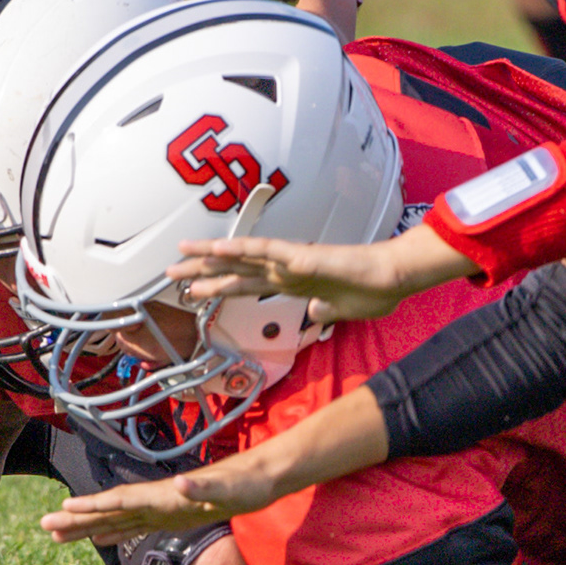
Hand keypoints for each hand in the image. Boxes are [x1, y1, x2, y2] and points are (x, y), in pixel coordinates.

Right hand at [39, 461, 283, 542]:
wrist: (261, 479)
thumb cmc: (246, 484)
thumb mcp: (229, 489)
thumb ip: (204, 489)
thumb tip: (180, 484)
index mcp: (165, 494)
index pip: (121, 500)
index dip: (92, 506)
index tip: (64, 510)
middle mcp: (158, 499)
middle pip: (109, 509)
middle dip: (77, 518)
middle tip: (44, 525)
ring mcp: (162, 507)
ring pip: (115, 519)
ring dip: (87, 526)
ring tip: (58, 534)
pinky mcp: (171, 517)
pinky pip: (133, 527)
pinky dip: (113, 533)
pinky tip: (99, 538)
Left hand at [167, 227, 468, 323]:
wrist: (395, 278)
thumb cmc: (374, 291)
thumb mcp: (341, 310)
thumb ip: (323, 312)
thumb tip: (312, 316)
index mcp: (293, 282)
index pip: (247, 284)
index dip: (219, 286)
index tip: (193, 291)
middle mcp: (286, 269)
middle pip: (236, 269)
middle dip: (202, 272)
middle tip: (170, 272)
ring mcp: (292, 261)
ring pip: (243, 256)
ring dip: (211, 256)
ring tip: (182, 253)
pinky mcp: (303, 258)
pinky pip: (266, 252)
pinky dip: (241, 249)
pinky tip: (219, 248)